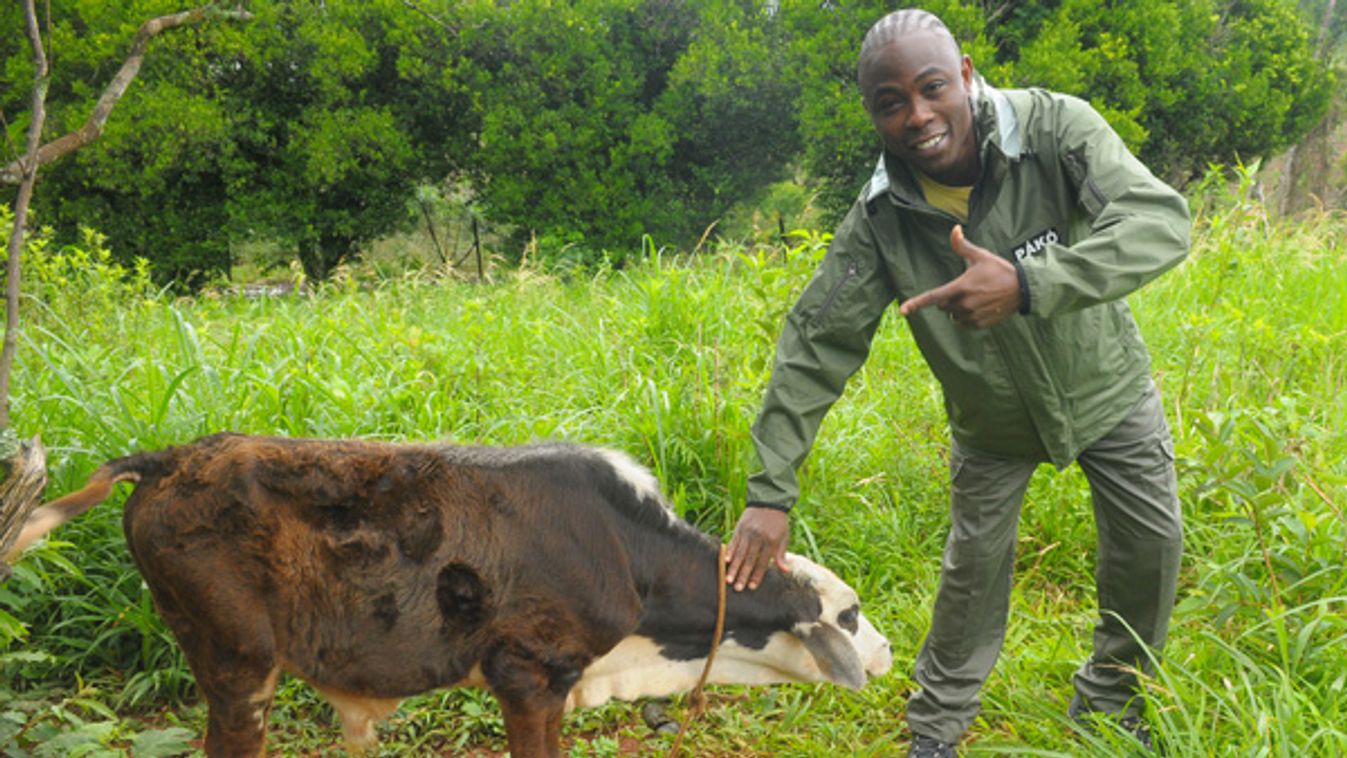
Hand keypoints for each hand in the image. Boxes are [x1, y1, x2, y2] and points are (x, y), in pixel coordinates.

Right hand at [725, 507, 789, 591]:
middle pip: (749, 560)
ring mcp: (748, 533)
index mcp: (771, 542)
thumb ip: (782, 555)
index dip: (757, 576)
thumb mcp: (785, 537)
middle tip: (737, 588)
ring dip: (733, 567)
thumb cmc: (779, 523)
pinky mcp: (740, 528)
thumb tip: (785, 571)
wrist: (769, 501)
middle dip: (742, 575)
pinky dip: (729, 551)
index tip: (751, 587)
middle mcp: (758, 538)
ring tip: (728, 580)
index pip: (763, 563)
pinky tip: (725, 561)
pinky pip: (733, 542)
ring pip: (739, 553)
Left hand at [898, 225, 1020, 327]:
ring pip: (954, 317)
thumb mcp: (980, 256)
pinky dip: (967, 319)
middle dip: (948, 299)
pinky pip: (964, 325)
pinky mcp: (980, 324)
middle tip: (965, 289)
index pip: (933, 297)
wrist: (1022, 289)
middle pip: (943, 306)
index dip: (916, 303)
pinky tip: (979, 308)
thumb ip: (962, 246)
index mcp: (961, 287)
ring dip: (958, 310)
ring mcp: (972, 316)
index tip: (902, 310)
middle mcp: (964, 304)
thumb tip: (955, 228)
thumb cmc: (1000, 270)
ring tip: (975, 298)